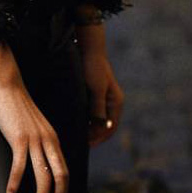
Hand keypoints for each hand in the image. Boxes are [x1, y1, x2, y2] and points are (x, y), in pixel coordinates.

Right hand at [0, 44, 68, 192]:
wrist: (7, 85)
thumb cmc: (17, 106)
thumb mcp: (35, 125)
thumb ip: (40, 141)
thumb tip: (39, 159)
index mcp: (53, 138)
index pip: (64, 170)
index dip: (62, 190)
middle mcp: (48, 140)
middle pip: (60, 176)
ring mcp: (34, 140)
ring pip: (43, 176)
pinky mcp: (18, 138)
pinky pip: (19, 166)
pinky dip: (14, 183)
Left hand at [75, 26, 124, 147]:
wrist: (88, 48)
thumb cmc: (93, 67)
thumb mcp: (96, 88)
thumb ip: (98, 108)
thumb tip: (100, 127)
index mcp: (116, 103)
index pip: (110, 128)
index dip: (98, 138)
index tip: (85, 144)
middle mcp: (112, 102)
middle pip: (104, 126)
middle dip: (94, 135)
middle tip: (79, 142)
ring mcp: (104, 98)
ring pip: (97, 120)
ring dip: (89, 128)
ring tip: (76, 134)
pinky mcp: (95, 94)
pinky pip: (92, 112)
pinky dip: (86, 119)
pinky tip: (75, 121)